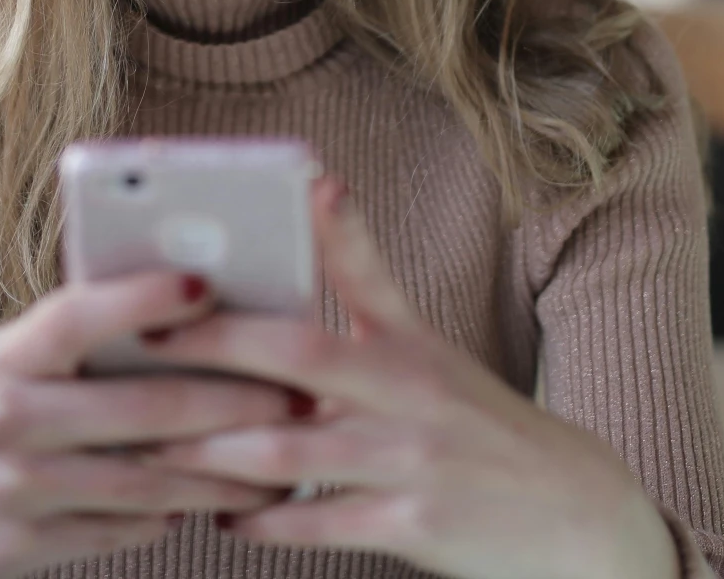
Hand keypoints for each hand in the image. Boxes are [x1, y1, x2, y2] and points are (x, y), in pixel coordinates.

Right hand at [0, 270, 293, 578]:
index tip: (205, 284)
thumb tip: (169, 316)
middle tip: (295, 393)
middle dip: (231, 402)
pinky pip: (120, 529)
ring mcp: (16, 494)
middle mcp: (5, 424)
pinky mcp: (23, 549)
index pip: (76, 318)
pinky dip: (168, 512)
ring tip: (280, 458)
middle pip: (141, 409)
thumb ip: (62, 347)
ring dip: (221, 471)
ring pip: (146, 481)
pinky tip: (207, 499)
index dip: (142, 299)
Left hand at [139, 178, 679, 578]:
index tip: (264, 201)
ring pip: (291, 448)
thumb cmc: (481, 427)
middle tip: (147, 340)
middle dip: (217, 346)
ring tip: (155, 446)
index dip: (321, 229)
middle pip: (302, 354)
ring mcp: (413, 459)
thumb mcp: (432, 351)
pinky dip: (265, 521)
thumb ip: (366, 286)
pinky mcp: (415, 525)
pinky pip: (320, 524)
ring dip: (215, 450)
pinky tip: (223, 516)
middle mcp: (412, 391)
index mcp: (412, 342)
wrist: (576, 516)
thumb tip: (316, 199)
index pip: (362, 269)